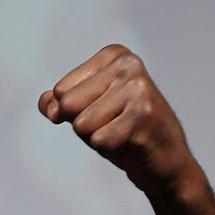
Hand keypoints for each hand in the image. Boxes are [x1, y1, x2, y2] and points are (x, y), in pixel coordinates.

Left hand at [39, 45, 200, 198]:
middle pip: (68, 105)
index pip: (60, 91)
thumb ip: (57, 103)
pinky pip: (98, 140)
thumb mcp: (85, 111)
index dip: (75, 111)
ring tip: (123, 132)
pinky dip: (110, 149)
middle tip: (114, 124)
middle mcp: (128, 64)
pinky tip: (132, 142)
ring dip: (97, 137)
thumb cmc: (122, 131)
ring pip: (81, 124)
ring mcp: (137, 88)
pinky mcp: (142, 115)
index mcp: (114, 55)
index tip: (104, 111)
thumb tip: (50, 105)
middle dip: (84, 124)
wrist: (165, 159)